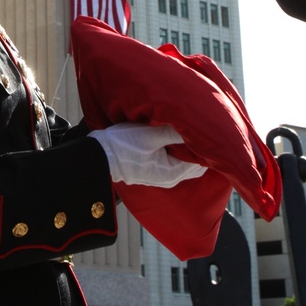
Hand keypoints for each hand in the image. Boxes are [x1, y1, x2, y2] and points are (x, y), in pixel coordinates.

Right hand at [88, 124, 206, 187]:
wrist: (100, 155)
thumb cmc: (123, 146)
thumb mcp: (150, 135)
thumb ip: (174, 132)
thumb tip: (195, 127)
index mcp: (172, 173)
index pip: (201, 161)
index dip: (205, 145)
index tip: (205, 128)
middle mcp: (170, 178)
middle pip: (195, 164)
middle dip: (198, 147)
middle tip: (199, 127)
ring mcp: (162, 176)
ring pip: (184, 161)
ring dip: (186, 147)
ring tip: (187, 129)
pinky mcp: (155, 170)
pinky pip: (174, 160)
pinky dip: (177, 150)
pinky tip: (174, 136)